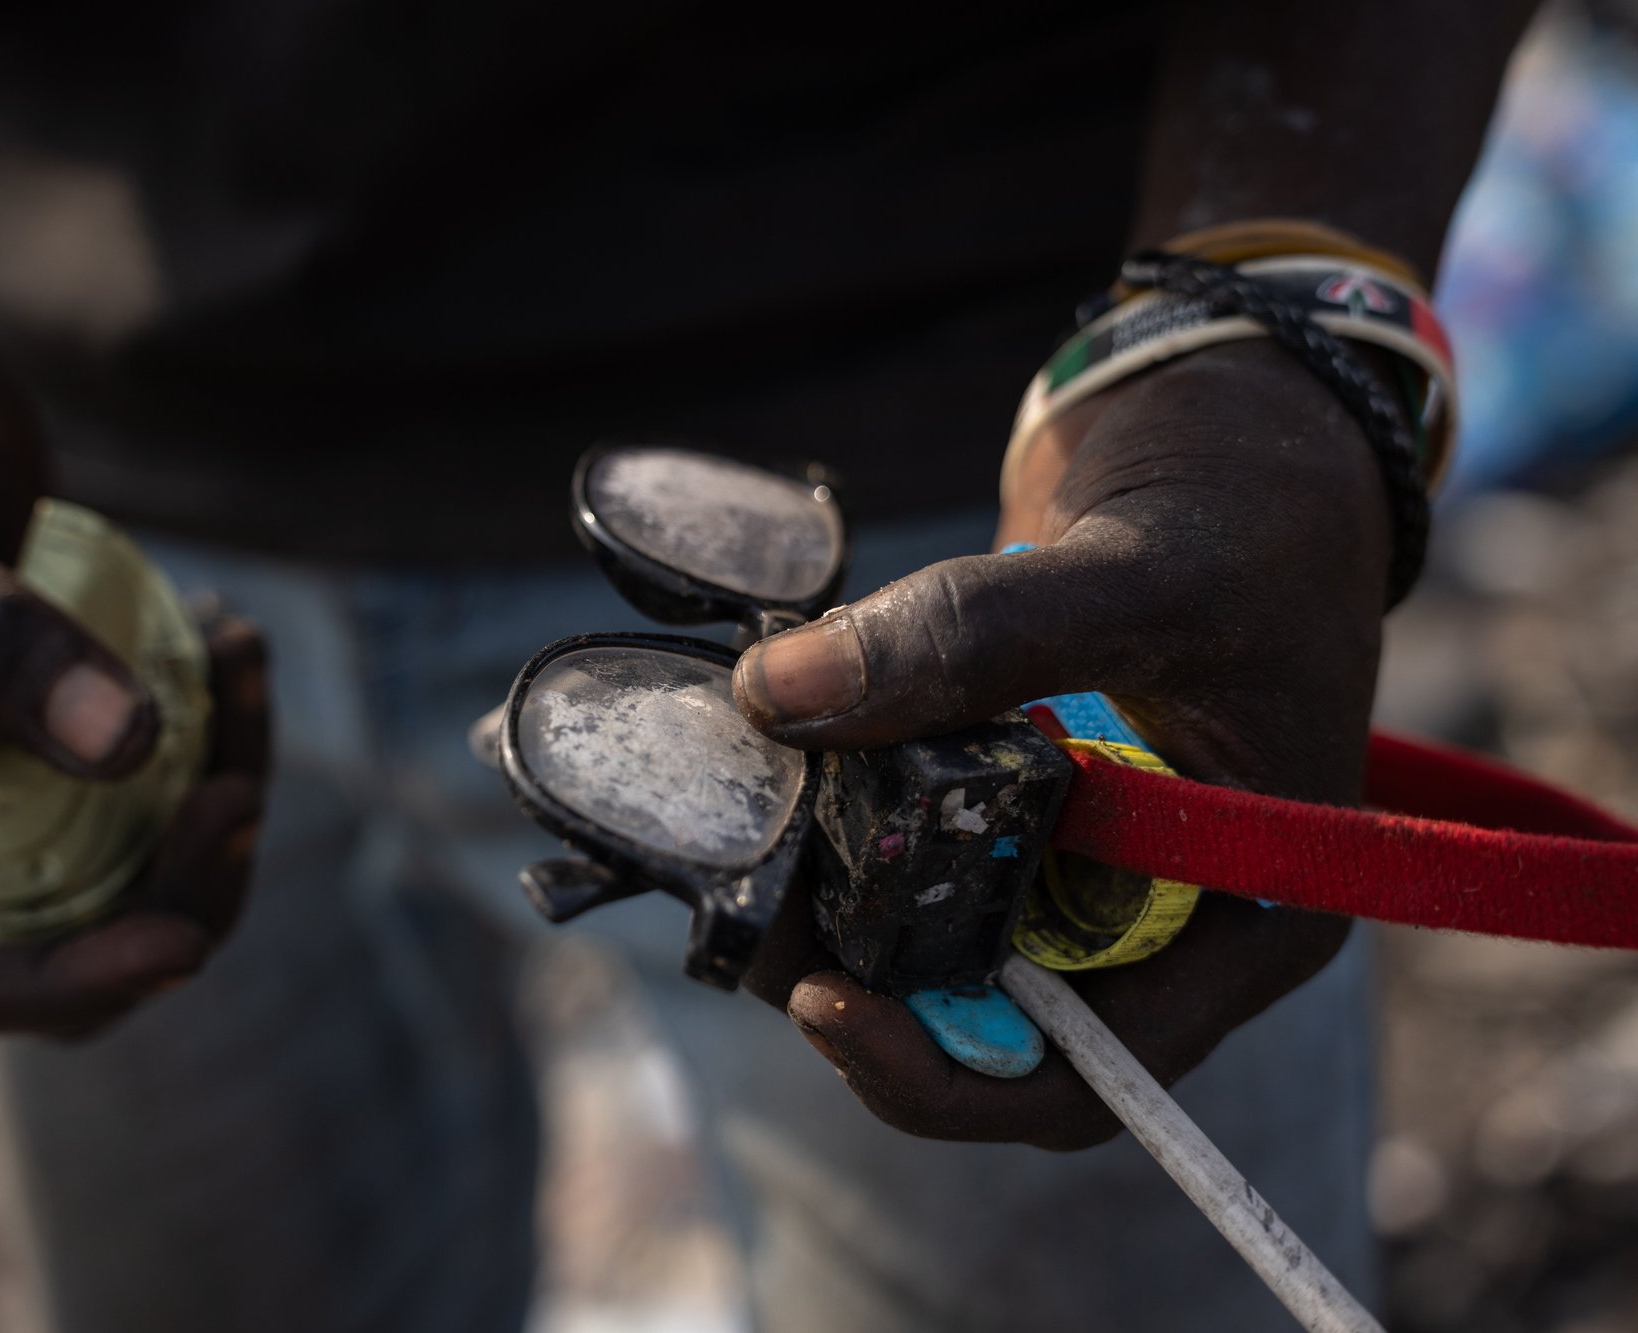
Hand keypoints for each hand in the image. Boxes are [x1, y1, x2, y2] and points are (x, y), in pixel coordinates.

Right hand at [0, 294, 269, 1038]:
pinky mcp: (59, 725)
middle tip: (240, 786)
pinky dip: (210, 730)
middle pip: (69, 940)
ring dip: (212, 791)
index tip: (179, 937)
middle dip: (173, 890)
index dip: (63, 987)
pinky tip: (229, 635)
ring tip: (237, 652)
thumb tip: (126, 753)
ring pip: (134, 863)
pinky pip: (156, 777)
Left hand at [733, 340, 1384, 1148]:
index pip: (1087, 1073)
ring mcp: (1076, 850)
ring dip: (828, 897)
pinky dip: (840, 813)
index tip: (821, 1001)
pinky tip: (773, 762)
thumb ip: (975, 637)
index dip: (944, 1072)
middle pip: (985, 1013)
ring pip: (929, 930)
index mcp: (1239, 918)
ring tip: (738, 826)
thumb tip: (778, 694)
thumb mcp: (1140, 576)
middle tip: (743, 906)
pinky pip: (910, 835)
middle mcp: (1154, 911)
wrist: (1234, 426)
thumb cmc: (1251, 512)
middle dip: (857, 975)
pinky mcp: (1007, 784)